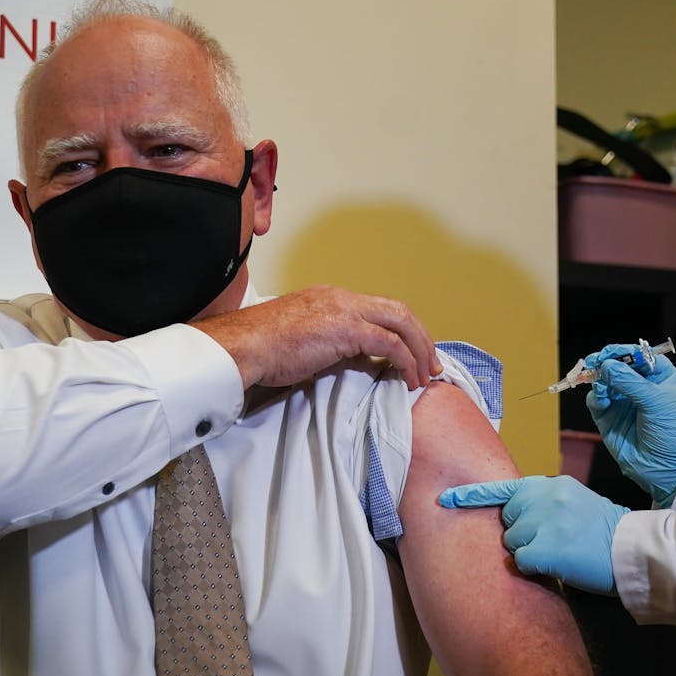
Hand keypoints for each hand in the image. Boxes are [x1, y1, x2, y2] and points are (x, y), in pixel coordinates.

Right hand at [193, 284, 440, 389]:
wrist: (243, 346)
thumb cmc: (264, 349)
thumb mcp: (304, 340)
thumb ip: (332, 343)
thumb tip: (355, 360)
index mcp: (332, 298)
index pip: (381, 308)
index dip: (404, 331)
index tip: (414, 354)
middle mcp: (342, 298)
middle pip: (399, 311)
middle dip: (422, 338)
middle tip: (431, 365)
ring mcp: (344, 310)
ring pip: (400, 323)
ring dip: (419, 350)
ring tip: (424, 375)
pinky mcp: (345, 329)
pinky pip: (389, 343)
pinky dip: (404, 360)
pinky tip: (407, 378)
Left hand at [438, 475, 627, 595]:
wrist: (630, 549)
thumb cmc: (602, 532)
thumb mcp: (574, 502)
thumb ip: (544, 502)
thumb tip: (512, 513)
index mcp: (551, 485)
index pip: (504, 488)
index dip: (471, 495)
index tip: (446, 498)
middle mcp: (546, 497)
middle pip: (507, 520)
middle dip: (520, 534)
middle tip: (552, 540)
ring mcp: (546, 522)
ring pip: (512, 543)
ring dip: (528, 552)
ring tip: (560, 551)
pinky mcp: (547, 548)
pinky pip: (522, 562)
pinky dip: (535, 568)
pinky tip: (558, 565)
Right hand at [584, 344, 675, 507]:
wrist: (671, 470)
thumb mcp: (657, 402)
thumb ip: (630, 382)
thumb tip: (606, 365)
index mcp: (659, 377)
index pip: (638, 355)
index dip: (623, 352)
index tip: (611, 353)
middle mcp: (640, 387)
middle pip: (617, 366)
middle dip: (605, 362)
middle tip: (595, 362)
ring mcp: (623, 403)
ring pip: (603, 381)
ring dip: (598, 379)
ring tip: (599, 384)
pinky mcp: (610, 419)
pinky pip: (596, 401)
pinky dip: (594, 396)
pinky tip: (600, 398)